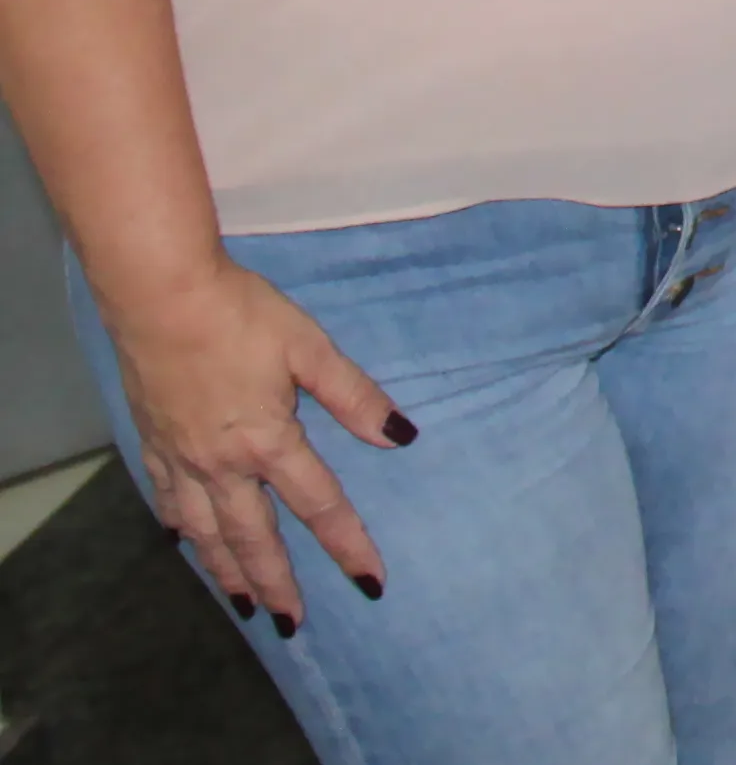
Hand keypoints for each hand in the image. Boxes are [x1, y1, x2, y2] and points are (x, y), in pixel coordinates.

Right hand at [103, 258, 409, 630]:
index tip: (368, 583)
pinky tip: (183, 543)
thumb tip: (399, 435)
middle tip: (290, 623)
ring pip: (204, 532)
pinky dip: (179, 531)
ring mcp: (180, 459)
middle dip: (275, 583)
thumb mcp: (309, 348)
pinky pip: (167, 503)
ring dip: (225, 571)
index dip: (347, 546)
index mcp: (267, 442)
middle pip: (252, 538)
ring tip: (242, 604)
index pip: (318, 506)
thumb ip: (353, 396)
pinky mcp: (152, 444)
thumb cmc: (241, 315)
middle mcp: (220, 464)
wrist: (159, 296)